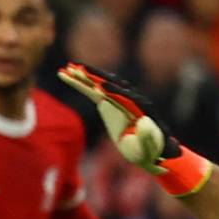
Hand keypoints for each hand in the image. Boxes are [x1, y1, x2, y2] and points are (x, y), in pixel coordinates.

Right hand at [59, 62, 211, 194]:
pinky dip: (83, 83)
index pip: (126, 97)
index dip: (114, 91)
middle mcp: (131, 99)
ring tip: (68, 68)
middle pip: (112, 84)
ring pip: (101, 83)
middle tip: (78, 69)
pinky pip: (95, 90)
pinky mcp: (110, 101)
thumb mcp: (150, 148)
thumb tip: (143, 123)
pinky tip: (71, 76)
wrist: (151, 147)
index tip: (101, 86)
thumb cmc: (150, 150)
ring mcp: (120, 98)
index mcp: (141, 109)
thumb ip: (148, 137)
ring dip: (86, 75)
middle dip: (96, 77)